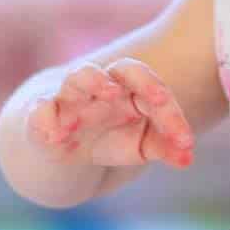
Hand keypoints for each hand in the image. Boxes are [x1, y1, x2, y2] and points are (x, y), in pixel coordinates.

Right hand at [26, 60, 194, 169]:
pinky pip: (41, 109)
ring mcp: (70, 96)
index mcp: (130, 90)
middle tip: (158, 97)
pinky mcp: (41, 114)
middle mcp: (102, 86)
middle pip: (122, 69)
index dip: (170, 111)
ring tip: (108, 93)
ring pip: (78, 76)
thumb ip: (165, 147)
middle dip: (141, 79)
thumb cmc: (108, 137)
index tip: (186, 140)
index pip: (153, 87)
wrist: (60, 145)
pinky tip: (58, 136)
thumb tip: (188, 159)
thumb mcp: (139, 145)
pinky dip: (47, 119)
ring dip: (92, 81)